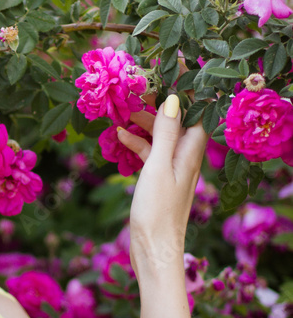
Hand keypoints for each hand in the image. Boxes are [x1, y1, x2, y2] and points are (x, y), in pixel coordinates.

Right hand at [116, 95, 207, 277]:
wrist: (154, 251)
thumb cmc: (158, 211)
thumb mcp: (158, 167)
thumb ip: (166, 134)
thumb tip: (174, 100)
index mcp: (191, 152)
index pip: (196, 111)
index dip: (188, 88)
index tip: (173, 67)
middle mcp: (186, 157)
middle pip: (178, 120)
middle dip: (160, 101)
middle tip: (137, 85)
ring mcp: (173, 169)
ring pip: (162, 135)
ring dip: (145, 121)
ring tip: (124, 108)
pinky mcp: (159, 180)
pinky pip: (151, 152)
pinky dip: (138, 142)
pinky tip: (120, 137)